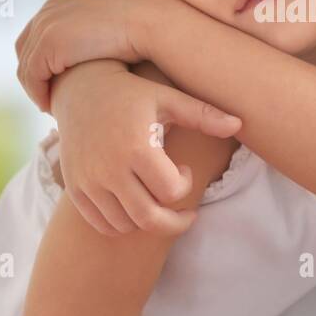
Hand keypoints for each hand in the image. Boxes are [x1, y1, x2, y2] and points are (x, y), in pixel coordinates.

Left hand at [16, 0, 163, 111]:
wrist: (148, 19)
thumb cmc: (143, 26)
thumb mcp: (116, 25)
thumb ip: (103, 32)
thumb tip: (107, 47)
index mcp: (66, 1)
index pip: (39, 32)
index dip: (42, 58)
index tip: (55, 81)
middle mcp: (51, 9)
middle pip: (26, 47)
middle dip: (33, 74)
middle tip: (47, 98)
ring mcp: (47, 25)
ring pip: (27, 64)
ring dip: (36, 88)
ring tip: (50, 107)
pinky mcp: (48, 43)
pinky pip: (32, 76)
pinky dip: (38, 94)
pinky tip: (52, 107)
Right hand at [50, 61, 240, 235]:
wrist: (80, 90)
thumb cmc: (132, 94)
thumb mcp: (167, 98)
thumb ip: (203, 114)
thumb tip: (240, 123)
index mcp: (136, 147)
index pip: (170, 191)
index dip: (185, 185)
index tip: (184, 170)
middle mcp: (109, 168)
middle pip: (149, 219)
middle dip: (175, 223)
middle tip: (186, 214)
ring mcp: (88, 181)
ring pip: (125, 225)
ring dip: (148, 221)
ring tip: (157, 200)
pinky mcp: (75, 188)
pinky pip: (102, 224)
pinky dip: (122, 224)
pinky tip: (134, 204)